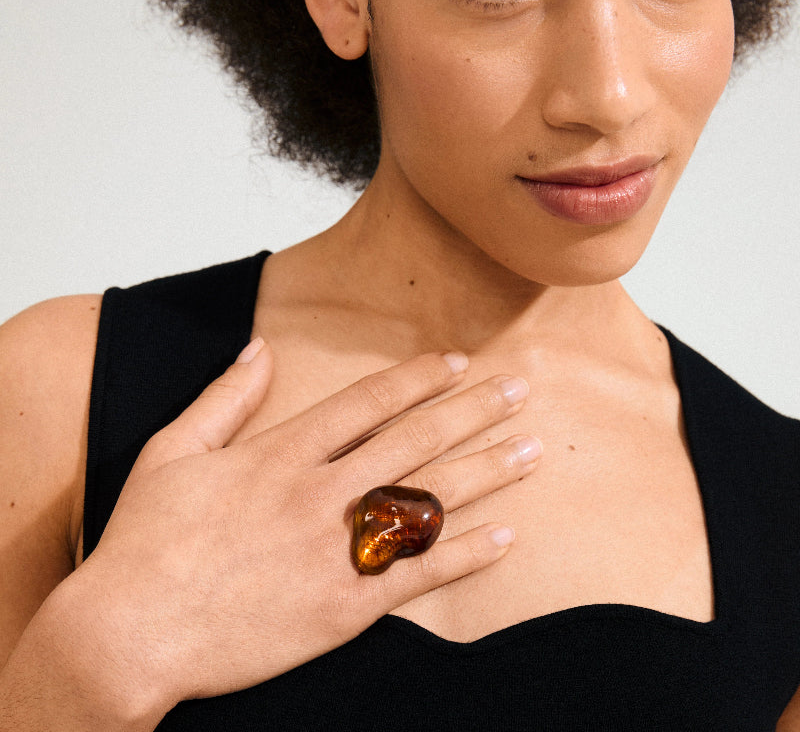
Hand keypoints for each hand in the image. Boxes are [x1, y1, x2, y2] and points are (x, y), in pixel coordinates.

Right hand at [64, 339, 539, 717]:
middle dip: (472, 410)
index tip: (456, 363)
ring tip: (532, 450)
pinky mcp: (343, 607)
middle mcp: (318, 494)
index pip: (367, 402)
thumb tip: (259, 349)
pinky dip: (465, 554)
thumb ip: (224, 397)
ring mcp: (335, 551)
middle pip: (414, 441)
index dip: (417, 379)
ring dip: (486, 471)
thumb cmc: (145, 542)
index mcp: (280, 453)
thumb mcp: (173, 451)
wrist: (129, 633)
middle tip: (519, 389)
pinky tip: (505, 535)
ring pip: (428, 502)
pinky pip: (418, 577)